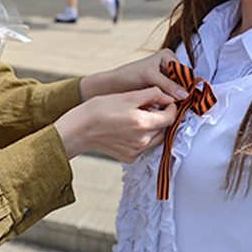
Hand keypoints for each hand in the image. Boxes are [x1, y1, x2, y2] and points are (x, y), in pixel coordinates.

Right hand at [55, 88, 176, 161]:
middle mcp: (143, 141)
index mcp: (144, 124)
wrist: (80, 128)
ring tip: (136, 117)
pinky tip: (128, 128)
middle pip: (164, 128)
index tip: (164, 101)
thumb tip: (168, 97)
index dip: (170, 107)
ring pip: (155, 138)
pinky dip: (142, 137)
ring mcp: (136, 151)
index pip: (170, 117)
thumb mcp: (128, 96)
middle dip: (159, 117)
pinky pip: (144, 146)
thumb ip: (152, 94)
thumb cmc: (101, 109)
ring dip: (152, 128)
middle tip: (145, 107)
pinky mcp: (129, 157)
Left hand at [80, 48, 187, 100]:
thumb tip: (185, 94)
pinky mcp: (163, 90)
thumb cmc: (128, 76)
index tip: (189, 97)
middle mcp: (170, 66)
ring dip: (177, 100)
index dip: (188, 84)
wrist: (114, 86)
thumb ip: (168, 85)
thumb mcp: (149, 77)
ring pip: (179, 91)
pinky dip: (171, 103)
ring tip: (175, 108)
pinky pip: (173, 97)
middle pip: (184, 82)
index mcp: (168, 56)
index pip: (185, 71)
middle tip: (184, 105)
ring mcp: (167, 79)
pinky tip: (169, 109)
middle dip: (182, 93)